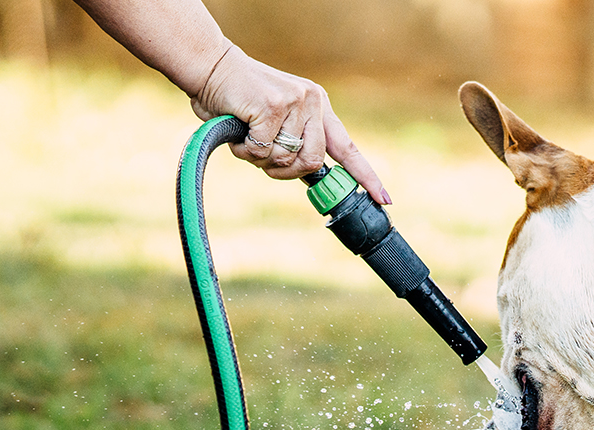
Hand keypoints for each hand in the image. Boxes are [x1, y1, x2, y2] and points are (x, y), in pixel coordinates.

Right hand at [191, 47, 389, 203]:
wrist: (209, 67)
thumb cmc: (238, 100)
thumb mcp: (276, 120)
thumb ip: (294, 141)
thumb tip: (309, 174)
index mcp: (318, 106)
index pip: (347, 147)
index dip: (365, 176)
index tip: (383, 199)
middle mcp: (312, 102)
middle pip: (312, 162)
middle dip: (285, 171)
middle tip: (264, 160)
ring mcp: (295, 102)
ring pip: (286, 159)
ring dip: (261, 160)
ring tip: (248, 138)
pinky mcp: (273, 106)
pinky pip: (263, 151)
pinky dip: (246, 151)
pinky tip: (239, 132)